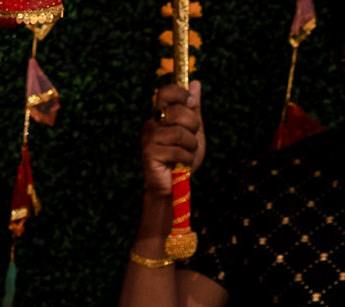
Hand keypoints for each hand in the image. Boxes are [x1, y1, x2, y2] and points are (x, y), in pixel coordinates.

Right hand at [140, 82, 204, 200]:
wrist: (174, 185)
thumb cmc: (183, 157)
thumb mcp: (194, 130)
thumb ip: (194, 109)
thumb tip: (195, 83)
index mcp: (161, 115)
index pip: (165, 92)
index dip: (180, 93)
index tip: (192, 103)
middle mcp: (152, 124)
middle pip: (177, 111)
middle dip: (194, 125)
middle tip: (191, 138)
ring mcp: (149, 139)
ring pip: (179, 132)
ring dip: (191, 145)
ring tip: (187, 153)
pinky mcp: (149, 154)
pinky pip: (176, 150)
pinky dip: (186, 158)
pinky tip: (182, 164)